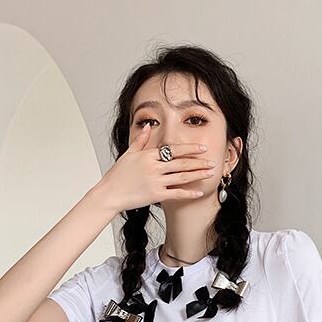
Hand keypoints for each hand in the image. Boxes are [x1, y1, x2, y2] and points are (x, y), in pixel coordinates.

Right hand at [95, 123, 215, 211]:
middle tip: (212, 161)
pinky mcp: (156, 195)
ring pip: (182, 177)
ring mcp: (156, 181)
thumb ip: (141, 140)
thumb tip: (147, 126)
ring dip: (198, 175)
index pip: (174, 149)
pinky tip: (199, 192)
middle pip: (181, 163)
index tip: (202, 148)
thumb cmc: (117, 175)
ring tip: (210, 173)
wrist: (109, 194)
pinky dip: (189, 193)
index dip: (190, 149)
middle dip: (199, 162)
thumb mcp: (128, 154)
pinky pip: (176, 194)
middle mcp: (154, 167)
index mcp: (148, 155)